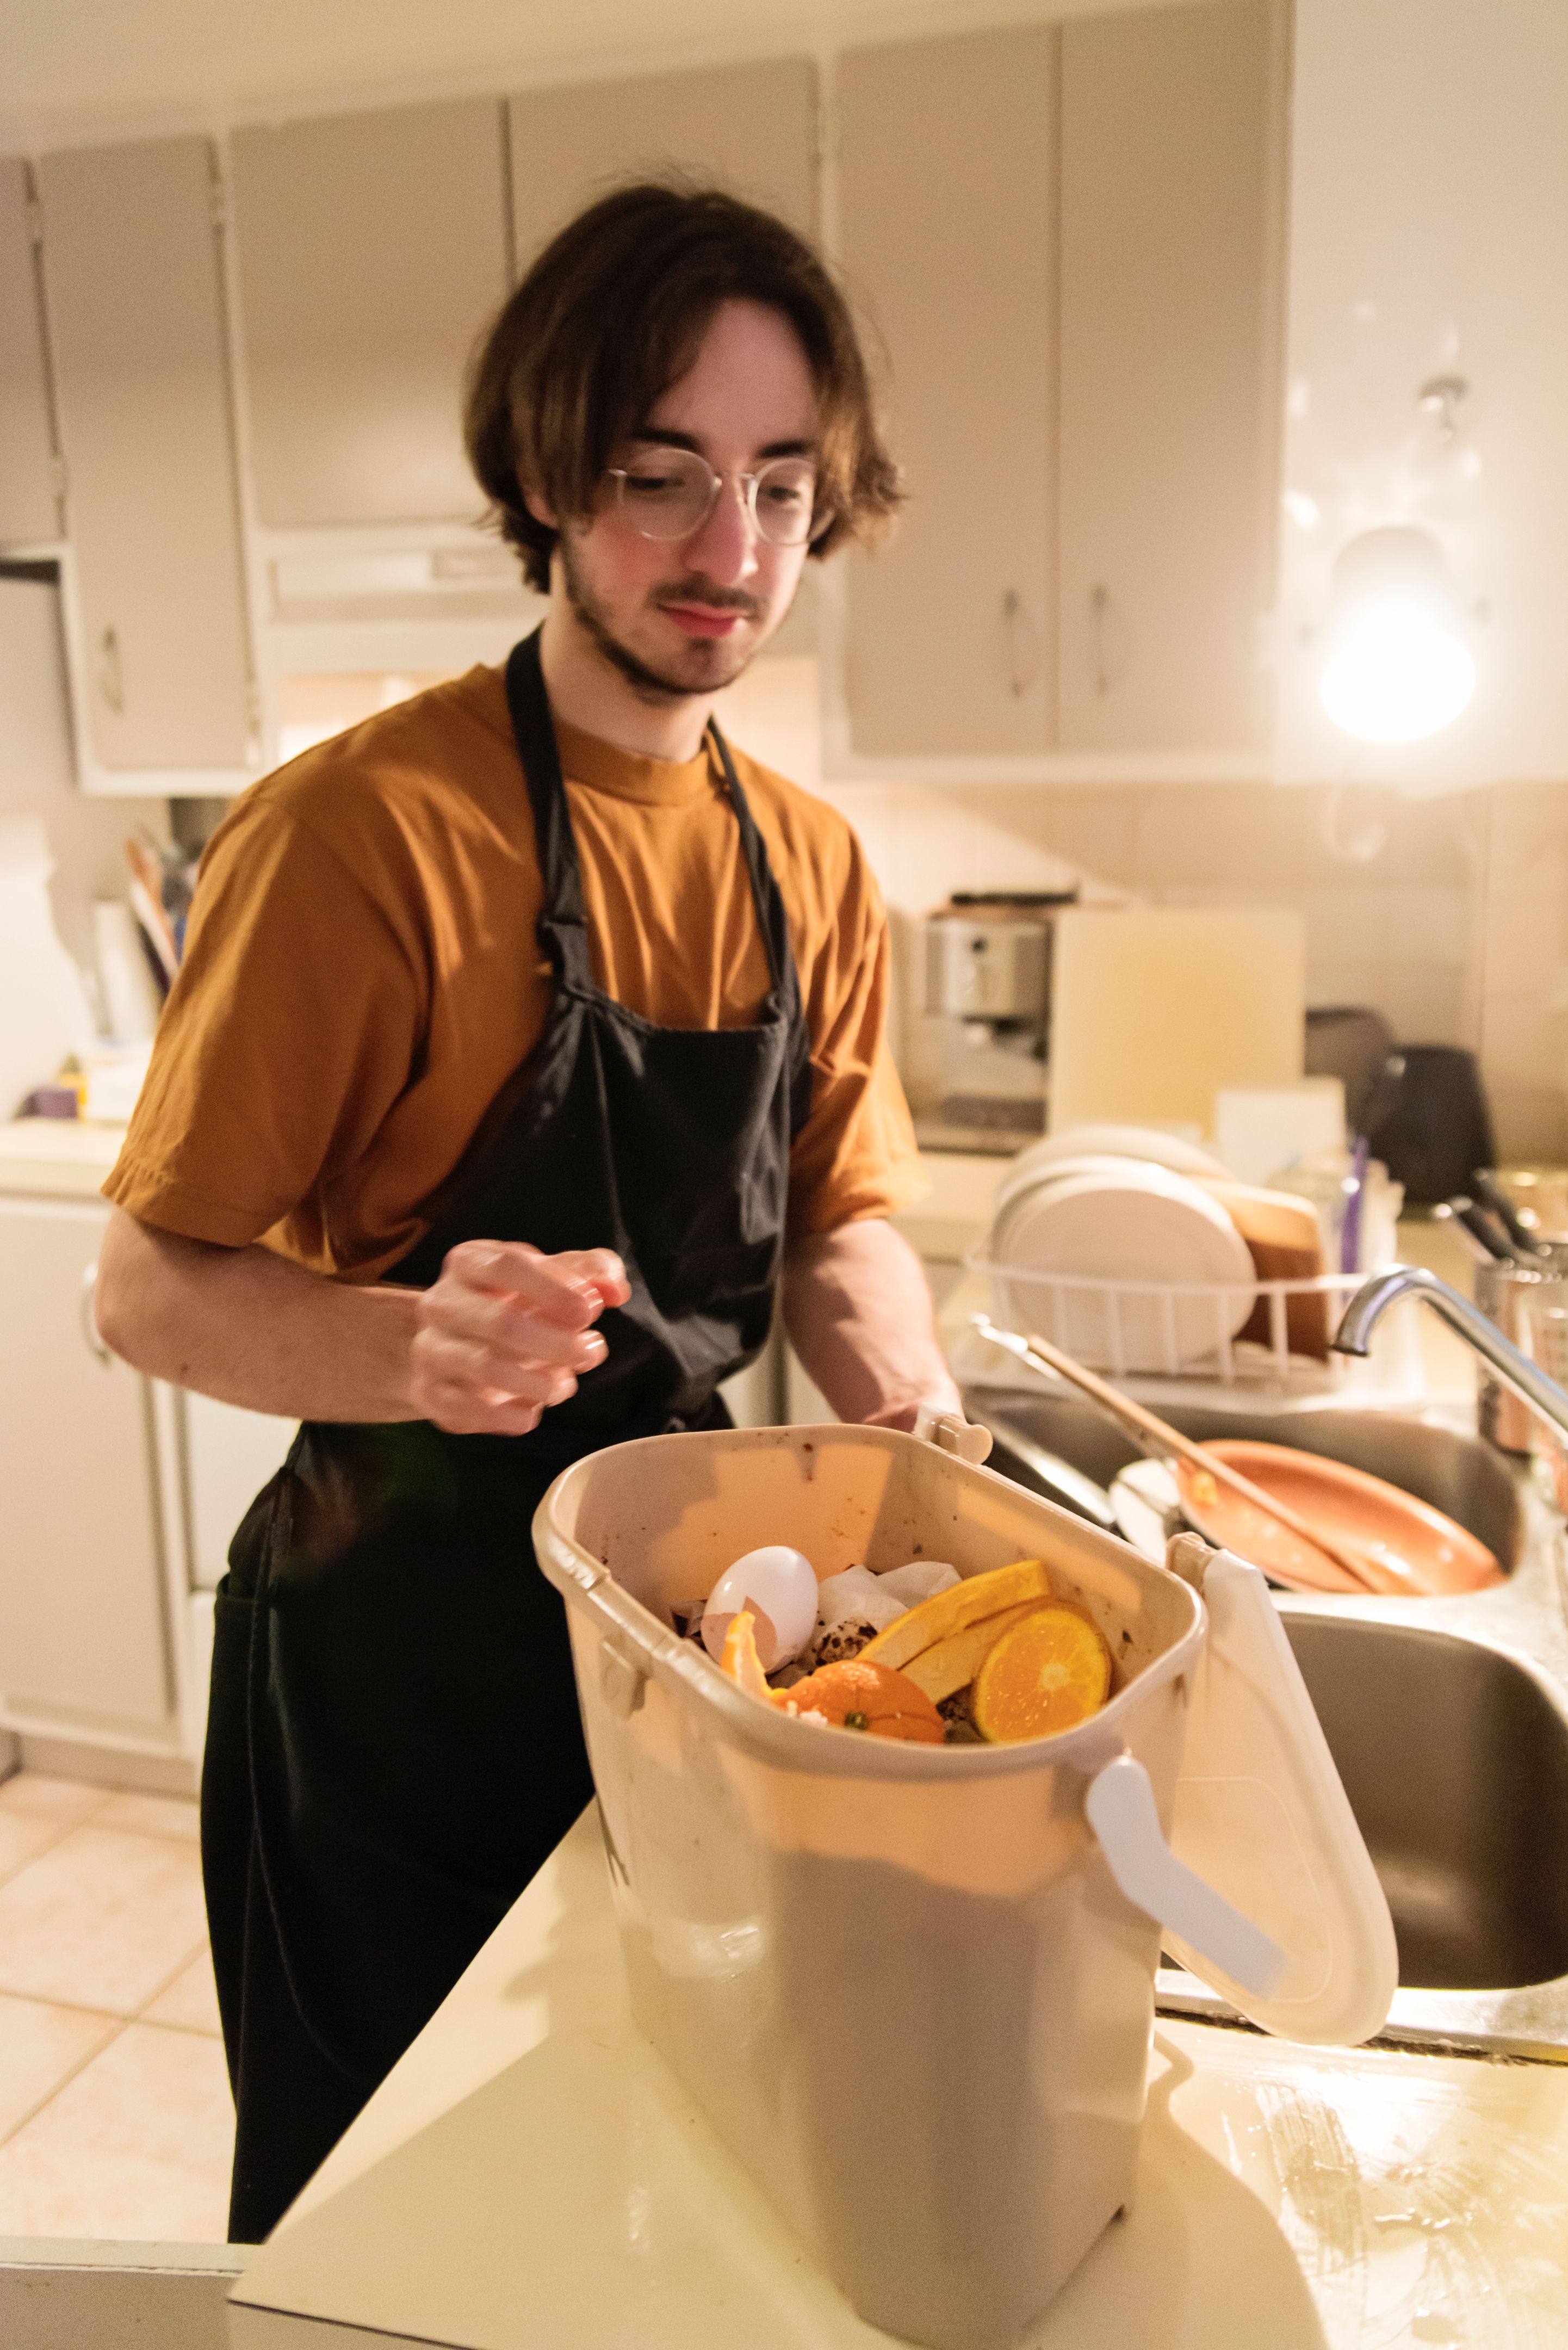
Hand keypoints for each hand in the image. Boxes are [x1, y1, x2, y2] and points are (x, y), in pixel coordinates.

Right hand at [410, 1241, 630, 1435]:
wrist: (452, 1340)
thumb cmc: (514, 1301)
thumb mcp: (551, 1276)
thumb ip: (591, 1272)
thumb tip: (615, 1290)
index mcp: (469, 1261)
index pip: (507, 1265)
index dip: (553, 1288)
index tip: (590, 1311)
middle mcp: (440, 1302)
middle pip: (500, 1323)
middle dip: (556, 1343)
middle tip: (591, 1353)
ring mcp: (430, 1348)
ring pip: (484, 1368)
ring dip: (538, 1382)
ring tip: (566, 1384)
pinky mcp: (428, 1392)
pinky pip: (466, 1411)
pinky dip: (509, 1416)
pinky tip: (533, 1410)